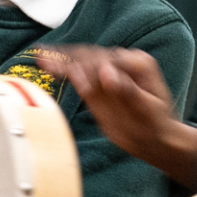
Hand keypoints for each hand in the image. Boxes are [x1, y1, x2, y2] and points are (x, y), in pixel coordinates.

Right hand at [38, 45, 196, 186]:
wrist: (154, 140)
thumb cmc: (157, 124)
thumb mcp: (147, 109)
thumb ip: (127, 90)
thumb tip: (106, 72)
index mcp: (137, 63)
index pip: (108, 61)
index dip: (91, 69)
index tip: (79, 83)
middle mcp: (120, 62)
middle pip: (90, 57)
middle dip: (69, 59)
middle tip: (48, 62)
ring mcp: (106, 71)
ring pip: (79, 61)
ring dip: (59, 58)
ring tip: (40, 56)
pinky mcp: (94, 84)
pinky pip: (75, 73)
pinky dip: (60, 68)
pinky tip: (44, 63)